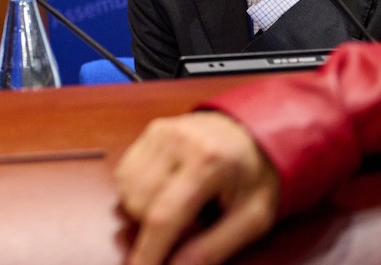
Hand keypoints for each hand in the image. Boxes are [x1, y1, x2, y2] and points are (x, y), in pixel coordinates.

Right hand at [115, 112, 280, 264]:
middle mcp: (178, 141)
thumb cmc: (256, 178)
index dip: (149, 251)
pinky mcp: (150, 130)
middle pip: (140, 206)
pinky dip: (138, 192)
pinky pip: (124, 175)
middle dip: (157, 228)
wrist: (255, 134)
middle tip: (189, 224)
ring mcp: (160, 132)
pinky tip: (164, 190)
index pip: (165, 215)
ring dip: (144, 211)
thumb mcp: (252, 219)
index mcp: (209, 162)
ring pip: (127, 191)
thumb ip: (213, 248)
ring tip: (177, 205)